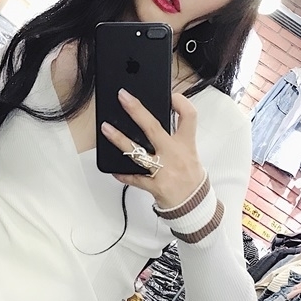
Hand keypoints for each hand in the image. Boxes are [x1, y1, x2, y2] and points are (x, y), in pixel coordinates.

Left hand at [101, 89, 204, 209]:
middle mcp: (174, 154)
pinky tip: (114, 169)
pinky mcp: (154, 186)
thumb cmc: (191, 178)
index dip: (181, 103)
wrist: (194, 204)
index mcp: (186, 144)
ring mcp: (163, 170)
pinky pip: (134, 179)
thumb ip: (176, 136)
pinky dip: (124, 174)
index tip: (171, 96)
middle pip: (153, 128)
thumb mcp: (190, 153)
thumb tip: (153, 121)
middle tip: (123, 97)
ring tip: (106, 128)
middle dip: (137, 110)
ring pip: (137, 151)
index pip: (189, 117)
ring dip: (119, 139)